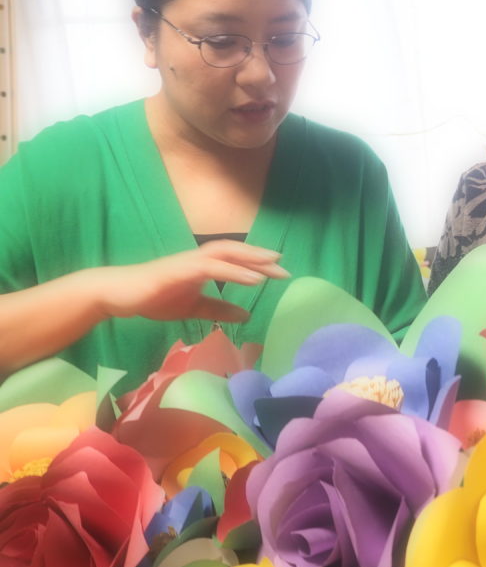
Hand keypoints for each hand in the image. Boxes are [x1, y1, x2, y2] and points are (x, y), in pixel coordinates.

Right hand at [95, 240, 288, 322]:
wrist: (118, 295)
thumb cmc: (153, 297)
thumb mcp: (193, 308)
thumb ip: (219, 309)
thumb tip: (247, 315)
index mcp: (203, 265)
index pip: (236, 259)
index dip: (257, 262)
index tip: (280, 270)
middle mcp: (198, 258)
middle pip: (235, 251)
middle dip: (260, 258)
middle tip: (285, 268)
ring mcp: (188, 262)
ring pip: (225, 254)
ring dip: (251, 260)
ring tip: (274, 268)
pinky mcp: (179, 270)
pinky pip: (212, 267)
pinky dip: (234, 272)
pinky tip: (252, 279)